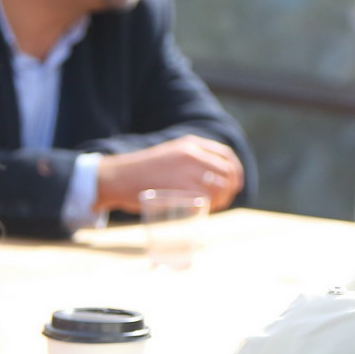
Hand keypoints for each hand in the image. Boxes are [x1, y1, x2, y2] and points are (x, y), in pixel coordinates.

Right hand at [95, 136, 243, 213]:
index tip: (236, 183)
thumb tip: (211, 175)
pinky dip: (210, 206)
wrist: (118, 176)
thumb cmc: (143, 170)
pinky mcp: (179, 188)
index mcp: (191, 144)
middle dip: (231, 188)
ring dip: (223, 199)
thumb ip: (190, 159)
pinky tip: (205, 209)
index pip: (226, 155)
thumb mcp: (170, 154)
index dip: (236, 171)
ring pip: (220, 188)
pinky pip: (207, 199)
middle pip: (227, 173)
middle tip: (224, 200)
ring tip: (215, 206)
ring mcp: (186, 171)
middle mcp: (191, 154)